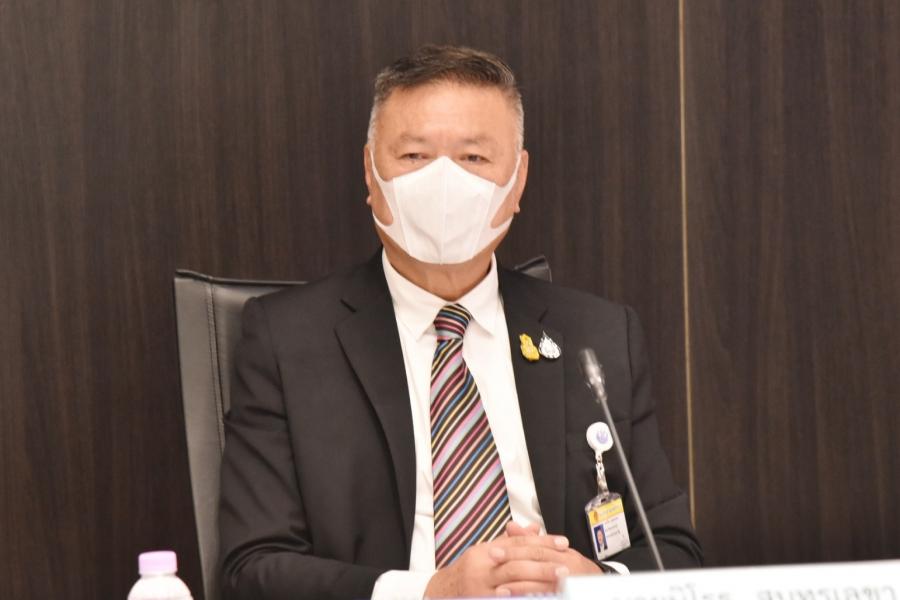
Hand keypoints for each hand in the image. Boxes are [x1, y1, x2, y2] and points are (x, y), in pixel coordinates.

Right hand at [424, 532, 570, 597]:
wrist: (445, 592)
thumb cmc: (471, 570)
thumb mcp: (487, 550)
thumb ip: (512, 541)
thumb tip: (534, 528)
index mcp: (485, 552)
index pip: (517, 544)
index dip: (542, 542)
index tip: (563, 543)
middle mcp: (482, 570)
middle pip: (516, 565)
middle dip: (542, 566)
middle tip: (564, 568)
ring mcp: (482, 590)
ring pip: (514, 585)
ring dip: (537, 586)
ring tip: (557, 586)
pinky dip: (522, 598)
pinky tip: (537, 598)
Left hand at [500, 521, 603, 589]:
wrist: (598, 589)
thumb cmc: (573, 569)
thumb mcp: (556, 551)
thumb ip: (531, 540)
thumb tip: (510, 526)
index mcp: (562, 553)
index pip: (535, 548)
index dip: (513, 549)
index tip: (492, 550)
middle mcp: (566, 567)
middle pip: (537, 563)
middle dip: (513, 563)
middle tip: (492, 563)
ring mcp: (568, 585)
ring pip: (542, 585)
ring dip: (520, 588)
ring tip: (500, 590)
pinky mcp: (566, 596)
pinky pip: (548, 597)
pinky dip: (533, 599)